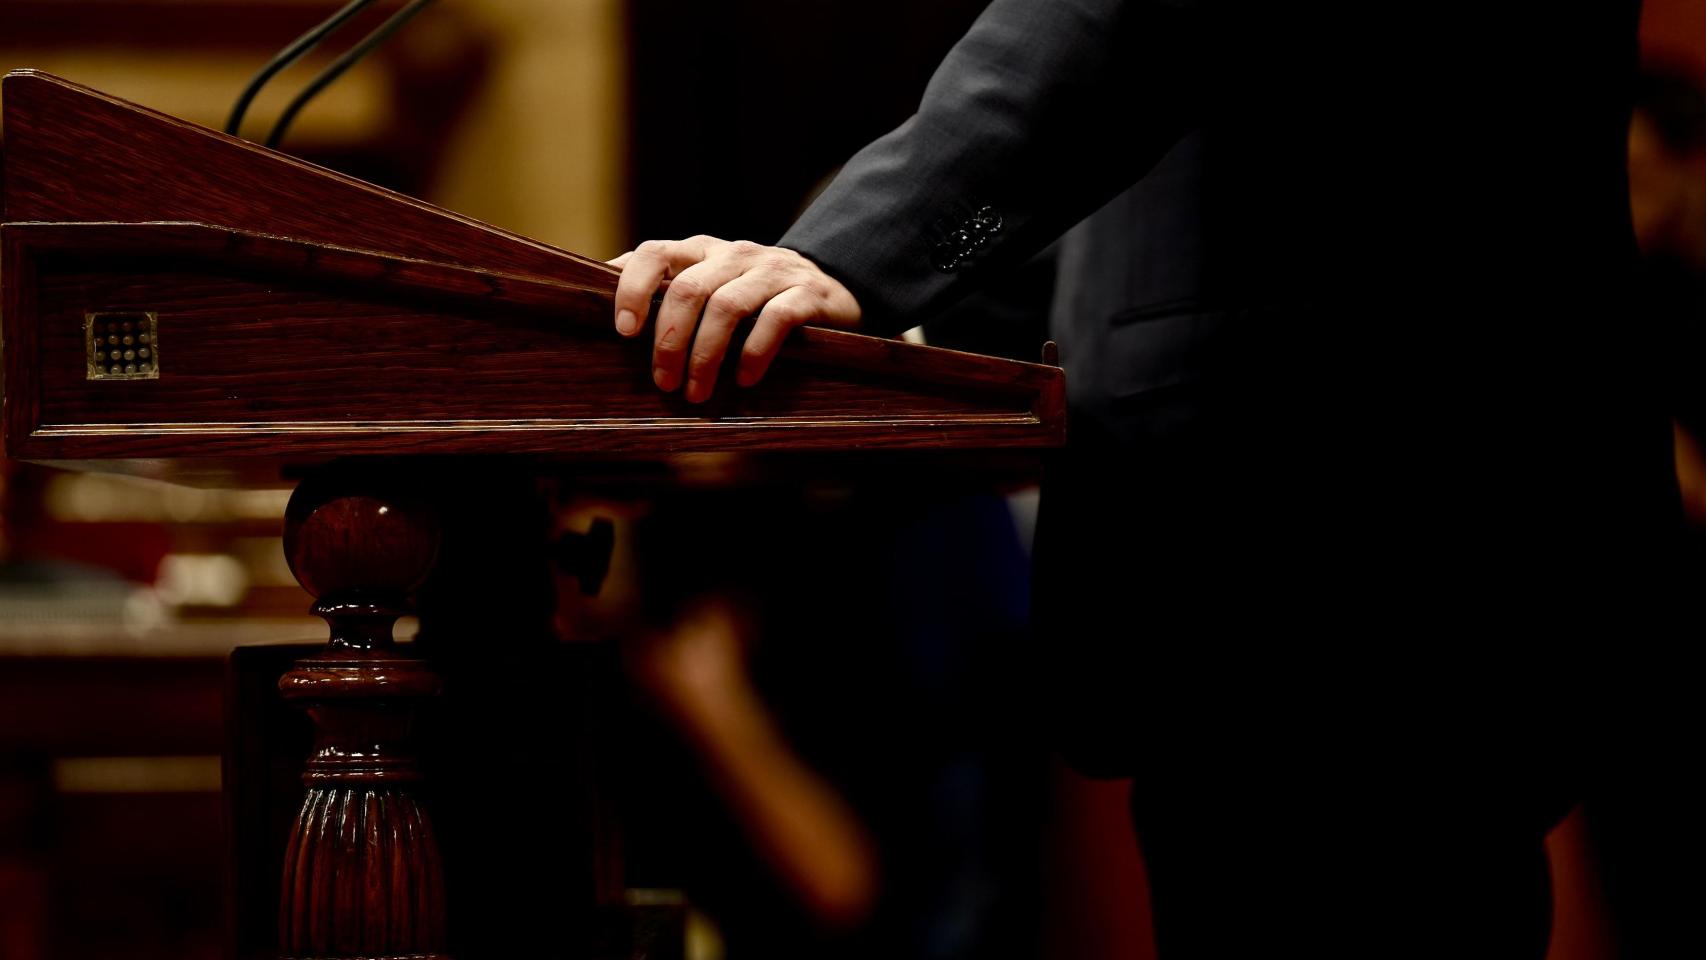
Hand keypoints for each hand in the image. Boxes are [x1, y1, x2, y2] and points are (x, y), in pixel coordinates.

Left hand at [610, 236, 861, 402]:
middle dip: (670, 342)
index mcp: (702, 250)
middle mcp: (734, 254)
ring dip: (706, 356)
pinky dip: (754, 353)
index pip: (655, 253)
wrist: (830, 289)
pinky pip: (775, 320)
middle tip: (664, 383)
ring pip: (727, 306)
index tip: (624, 331)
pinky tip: (743, 380)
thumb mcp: (710, 284)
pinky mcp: (806, 294)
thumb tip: (601, 308)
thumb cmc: (754, 296)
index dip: (633, 288)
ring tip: (697, 393)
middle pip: (689, 290)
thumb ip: (667, 290)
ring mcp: (772, 270)